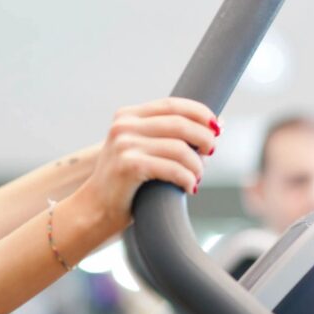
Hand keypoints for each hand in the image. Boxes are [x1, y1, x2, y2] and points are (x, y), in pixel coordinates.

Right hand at [73, 97, 218, 231]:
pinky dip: (187, 179)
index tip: (216, 128)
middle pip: (180, 123)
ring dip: (197, 165)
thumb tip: (217, 123)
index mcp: (126, 116)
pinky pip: (173, 169)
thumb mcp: (144, 150)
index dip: (200, 113)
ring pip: (180, 148)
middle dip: (204, 138)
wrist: (96, 208)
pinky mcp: (128, 165)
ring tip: (197, 177)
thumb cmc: (125, 182)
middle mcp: (123, 126)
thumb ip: (172, 135)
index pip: (172, 104)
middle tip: (211, 153)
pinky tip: (189, 187)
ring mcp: (124, 145)